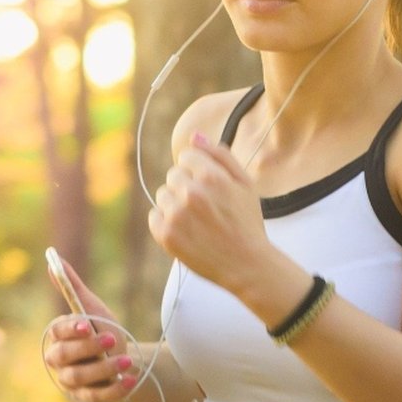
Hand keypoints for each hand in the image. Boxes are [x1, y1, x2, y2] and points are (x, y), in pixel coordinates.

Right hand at [42, 259, 138, 401]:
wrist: (125, 359)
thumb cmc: (104, 331)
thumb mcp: (93, 309)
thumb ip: (72, 288)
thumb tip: (53, 259)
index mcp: (58, 338)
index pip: (57, 333)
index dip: (70, 329)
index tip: (87, 324)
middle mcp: (60, 362)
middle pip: (64, 356)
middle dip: (88, 348)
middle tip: (111, 338)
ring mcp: (72, 382)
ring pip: (80, 377)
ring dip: (104, 368)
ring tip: (126, 360)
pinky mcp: (87, 398)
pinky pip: (97, 397)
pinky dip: (114, 389)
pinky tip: (129, 379)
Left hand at [148, 132, 273, 292]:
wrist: (247, 265)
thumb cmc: (247, 222)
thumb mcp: (245, 184)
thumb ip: (220, 155)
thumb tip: (194, 136)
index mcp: (211, 176)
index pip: (186, 157)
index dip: (198, 171)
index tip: (209, 187)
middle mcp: (191, 193)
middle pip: (173, 175)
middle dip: (186, 187)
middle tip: (205, 207)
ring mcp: (176, 215)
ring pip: (162, 195)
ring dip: (175, 204)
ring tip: (197, 221)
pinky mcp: (166, 235)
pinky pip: (154, 216)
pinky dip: (166, 222)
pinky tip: (187, 231)